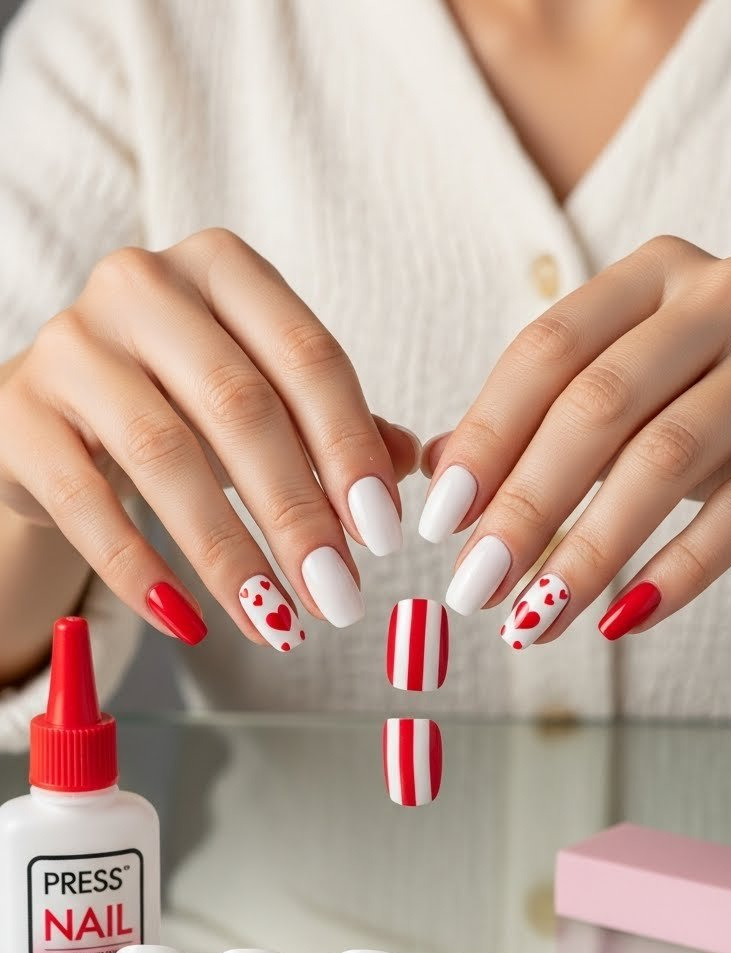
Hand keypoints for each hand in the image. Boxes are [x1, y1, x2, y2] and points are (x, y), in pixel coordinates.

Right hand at [0, 229, 416, 648]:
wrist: (49, 414)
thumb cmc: (173, 401)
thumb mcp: (256, 398)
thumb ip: (331, 426)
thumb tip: (409, 465)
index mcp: (221, 269)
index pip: (308, 359)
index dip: (351, 452)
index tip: (383, 536)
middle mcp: (142, 286)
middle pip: (241, 408)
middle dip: (298, 514)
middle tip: (339, 596)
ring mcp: (72, 345)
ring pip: (166, 456)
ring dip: (229, 553)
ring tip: (276, 622)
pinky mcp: (20, 414)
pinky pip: (88, 504)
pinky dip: (142, 572)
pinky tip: (189, 621)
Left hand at [419, 235, 730, 644]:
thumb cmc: (708, 385)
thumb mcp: (625, 378)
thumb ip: (536, 414)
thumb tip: (436, 466)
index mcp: (650, 276)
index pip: (545, 352)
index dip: (485, 437)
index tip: (439, 520)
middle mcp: (716, 300)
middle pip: (596, 407)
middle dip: (526, 507)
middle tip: (476, 587)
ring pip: (665, 460)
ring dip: (589, 551)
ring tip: (535, 620)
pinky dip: (680, 571)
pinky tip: (624, 619)